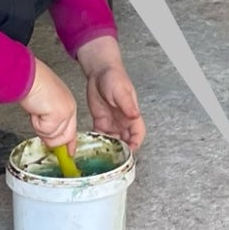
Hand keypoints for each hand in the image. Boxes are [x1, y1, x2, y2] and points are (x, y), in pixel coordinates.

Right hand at [21, 59, 78, 149]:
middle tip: (38, 119)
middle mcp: (70, 108)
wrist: (29, 77)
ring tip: (37, 110)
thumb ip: (49, 121)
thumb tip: (48, 139)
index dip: (70, 144)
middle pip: (64, 138)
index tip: (70, 153)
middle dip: (48, 135)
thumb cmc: (33, 85)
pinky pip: (45, 131)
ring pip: (53, 137)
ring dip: (39, 127)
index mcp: (67, 105)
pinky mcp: (59, 116)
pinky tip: (36, 110)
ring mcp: (66, 113)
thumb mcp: (44, 106)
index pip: (72, 129)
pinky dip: (37, 123)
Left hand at [78, 36, 145, 150]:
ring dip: (107, 148)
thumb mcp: (121, 91)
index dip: (135, 144)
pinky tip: (90, 146)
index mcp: (131, 115)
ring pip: (112, 141)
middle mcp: (122, 121)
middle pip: (125, 141)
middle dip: (120, 151)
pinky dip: (96, 142)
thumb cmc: (114, 77)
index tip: (128, 152)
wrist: (98, 71)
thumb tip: (135, 116)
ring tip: (99, 155)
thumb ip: (127, 104)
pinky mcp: (100, 121)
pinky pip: (99, 136)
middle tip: (111, 159)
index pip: (138, 134)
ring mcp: (111, 122)